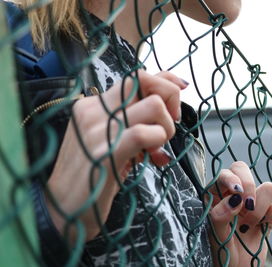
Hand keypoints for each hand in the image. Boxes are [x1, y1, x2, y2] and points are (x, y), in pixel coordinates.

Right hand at [45, 70, 187, 242]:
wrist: (63, 212)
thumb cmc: (93, 176)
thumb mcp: (114, 141)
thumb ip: (137, 123)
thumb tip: (170, 114)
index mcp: (93, 105)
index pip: (135, 76)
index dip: (165, 79)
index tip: (181, 88)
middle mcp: (93, 110)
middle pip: (143, 79)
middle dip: (169, 98)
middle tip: (170, 124)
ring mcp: (97, 129)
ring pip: (153, 106)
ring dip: (166, 127)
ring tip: (156, 147)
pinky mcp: (106, 152)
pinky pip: (145, 133)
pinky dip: (158, 142)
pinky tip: (152, 157)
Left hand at [207, 161, 271, 266]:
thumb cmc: (222, 251)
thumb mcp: (215, 235)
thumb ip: (219, 216)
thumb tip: (234, 199)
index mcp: (217, 194)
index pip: (226, 172)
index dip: (233, 178)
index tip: (237, 192)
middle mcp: (235, 193)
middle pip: (244, 169)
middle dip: (249, 187)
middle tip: (246, 207)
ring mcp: (254, 201)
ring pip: (268, 187)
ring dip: (260, 209)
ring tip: (248, 225)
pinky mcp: (271, 213)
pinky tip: (264, 225)